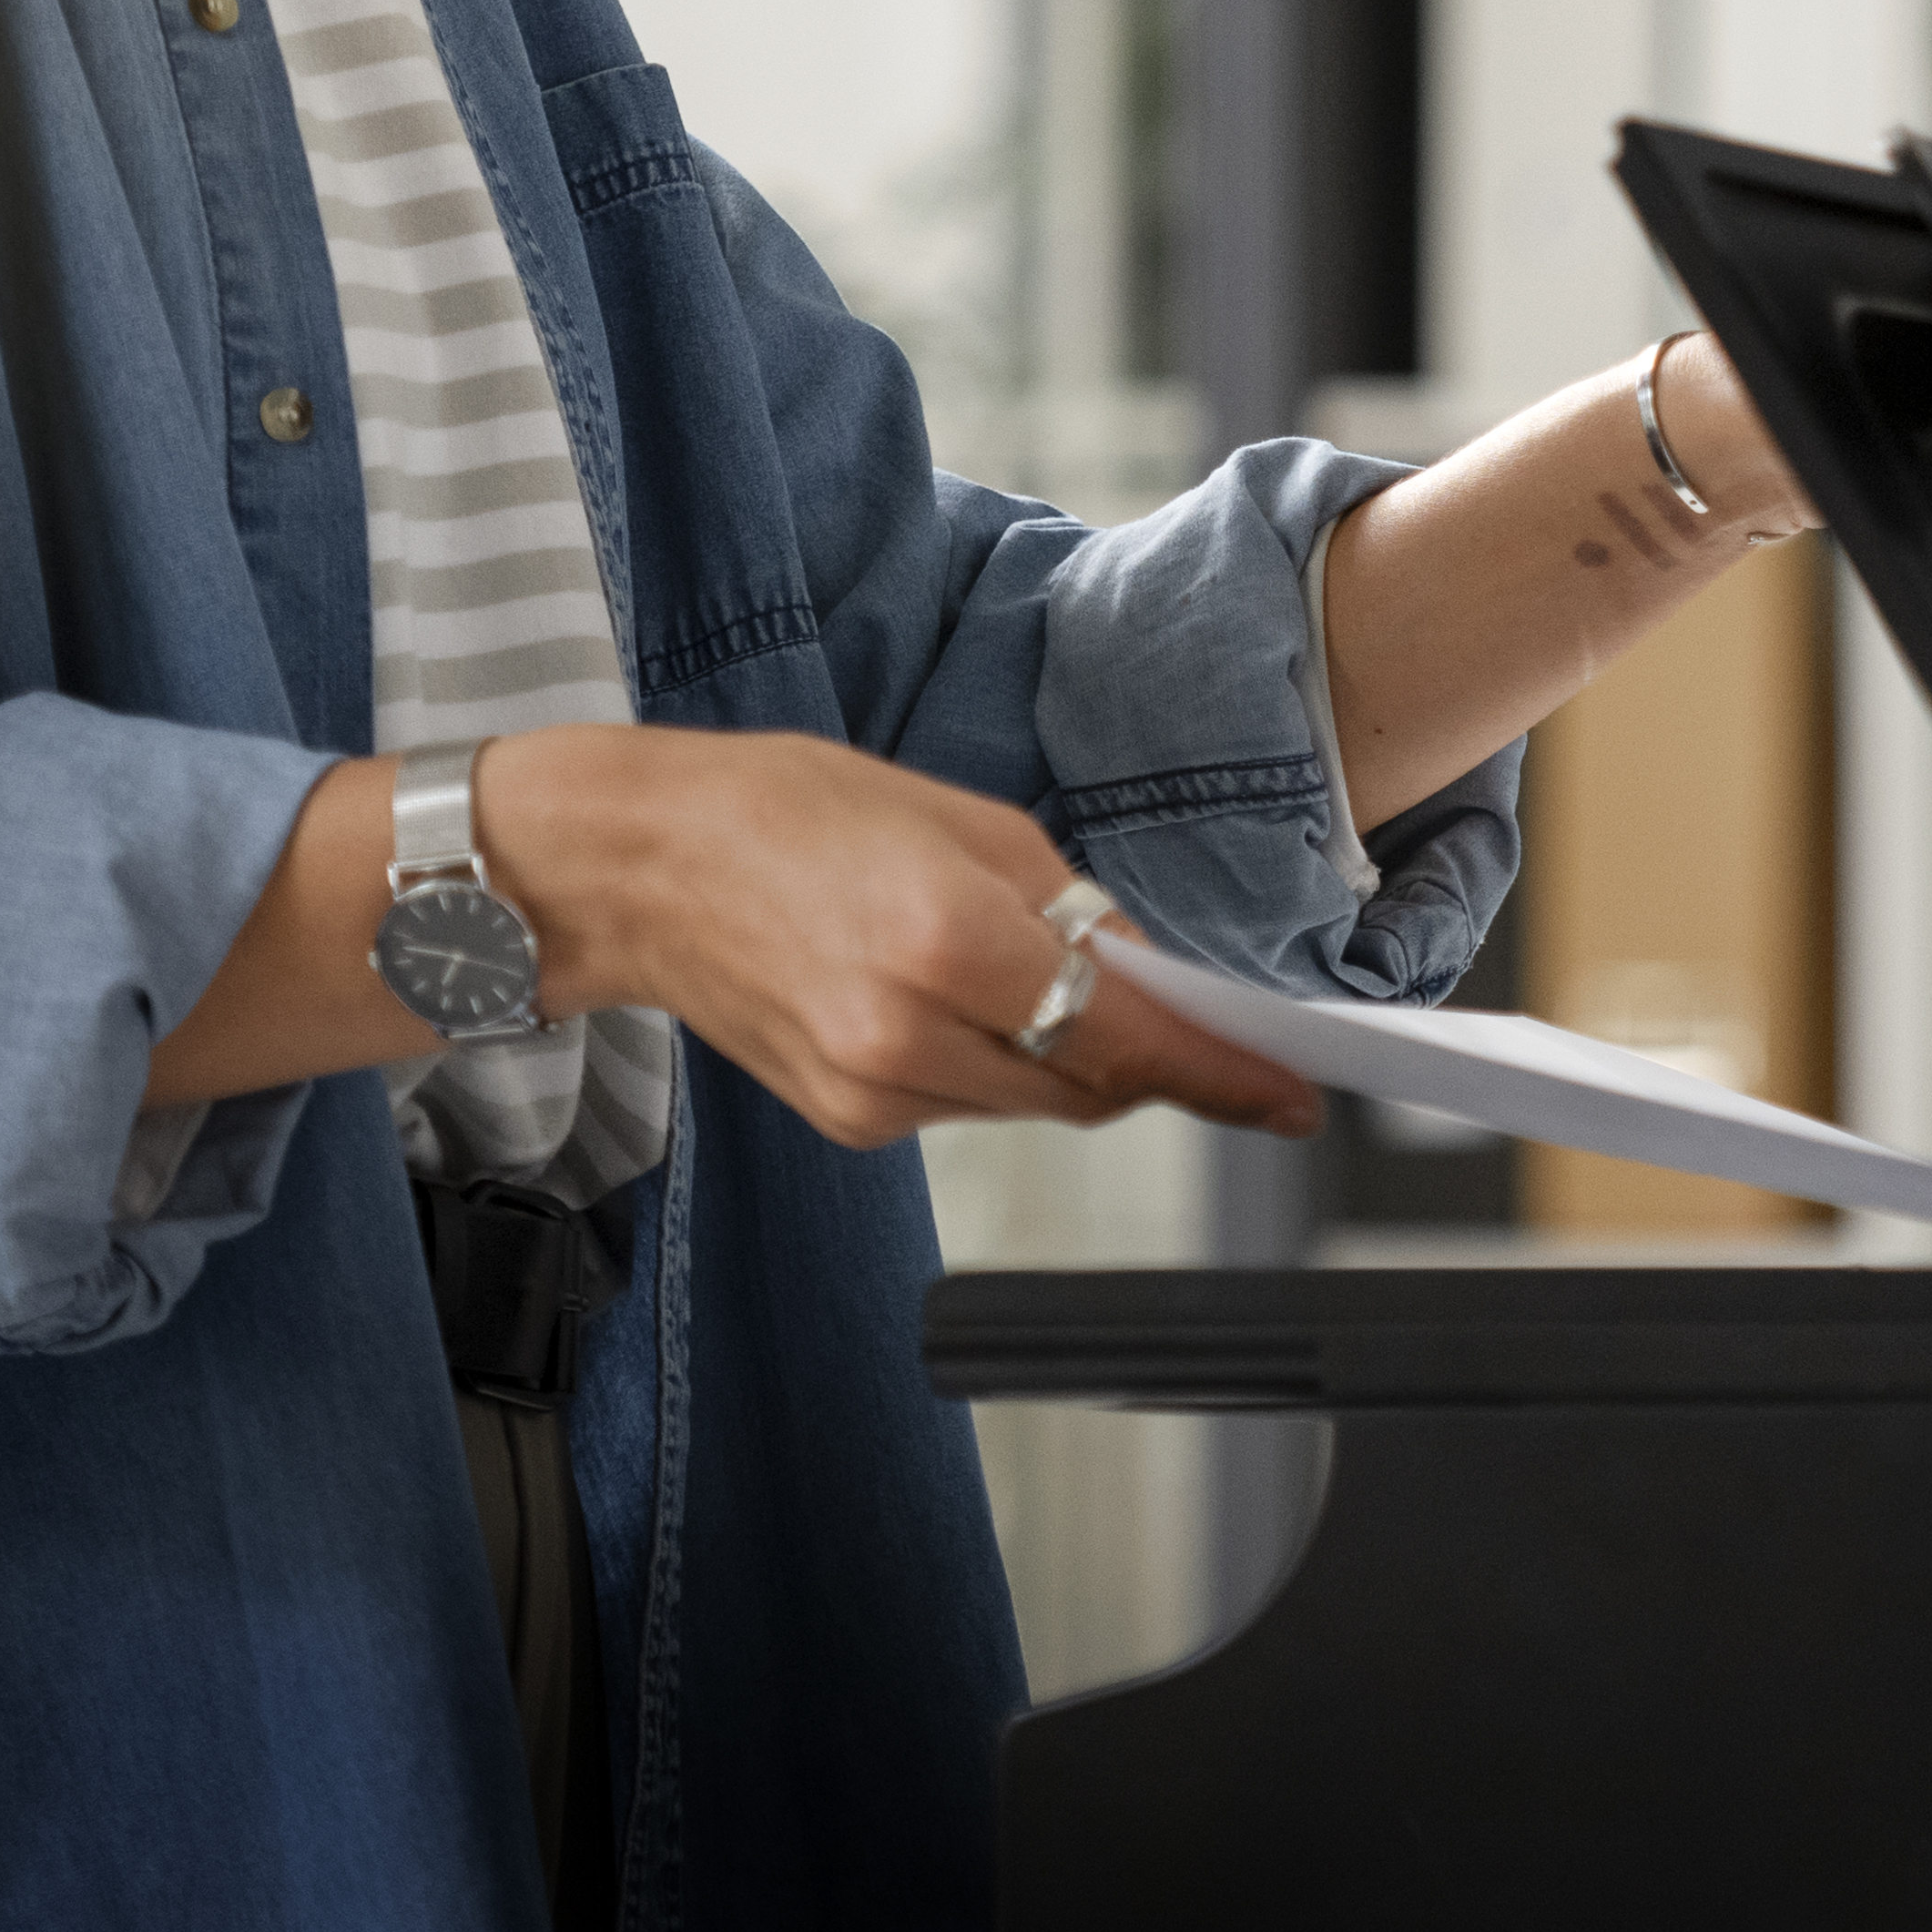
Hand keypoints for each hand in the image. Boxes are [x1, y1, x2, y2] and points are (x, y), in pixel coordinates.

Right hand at [491, 725, 1317, 1151]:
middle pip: (1092, 1082)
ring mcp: (873, 1092)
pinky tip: (953, 1002)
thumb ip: (1070, 910)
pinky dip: (996, 1064)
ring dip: (1068, 1054)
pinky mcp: (850, 1121)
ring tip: (1018, 971)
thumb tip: (1152, 981)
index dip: (1219, 1071)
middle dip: (1149, 1052)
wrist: (642, 866)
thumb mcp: (959, 818)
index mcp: (944, 938)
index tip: (1289, 1096)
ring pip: (1037, 1103)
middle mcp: (907, 1034)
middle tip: (1191, 1021)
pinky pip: (970, 1107)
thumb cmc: (786, 810)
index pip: (1122, 1033)